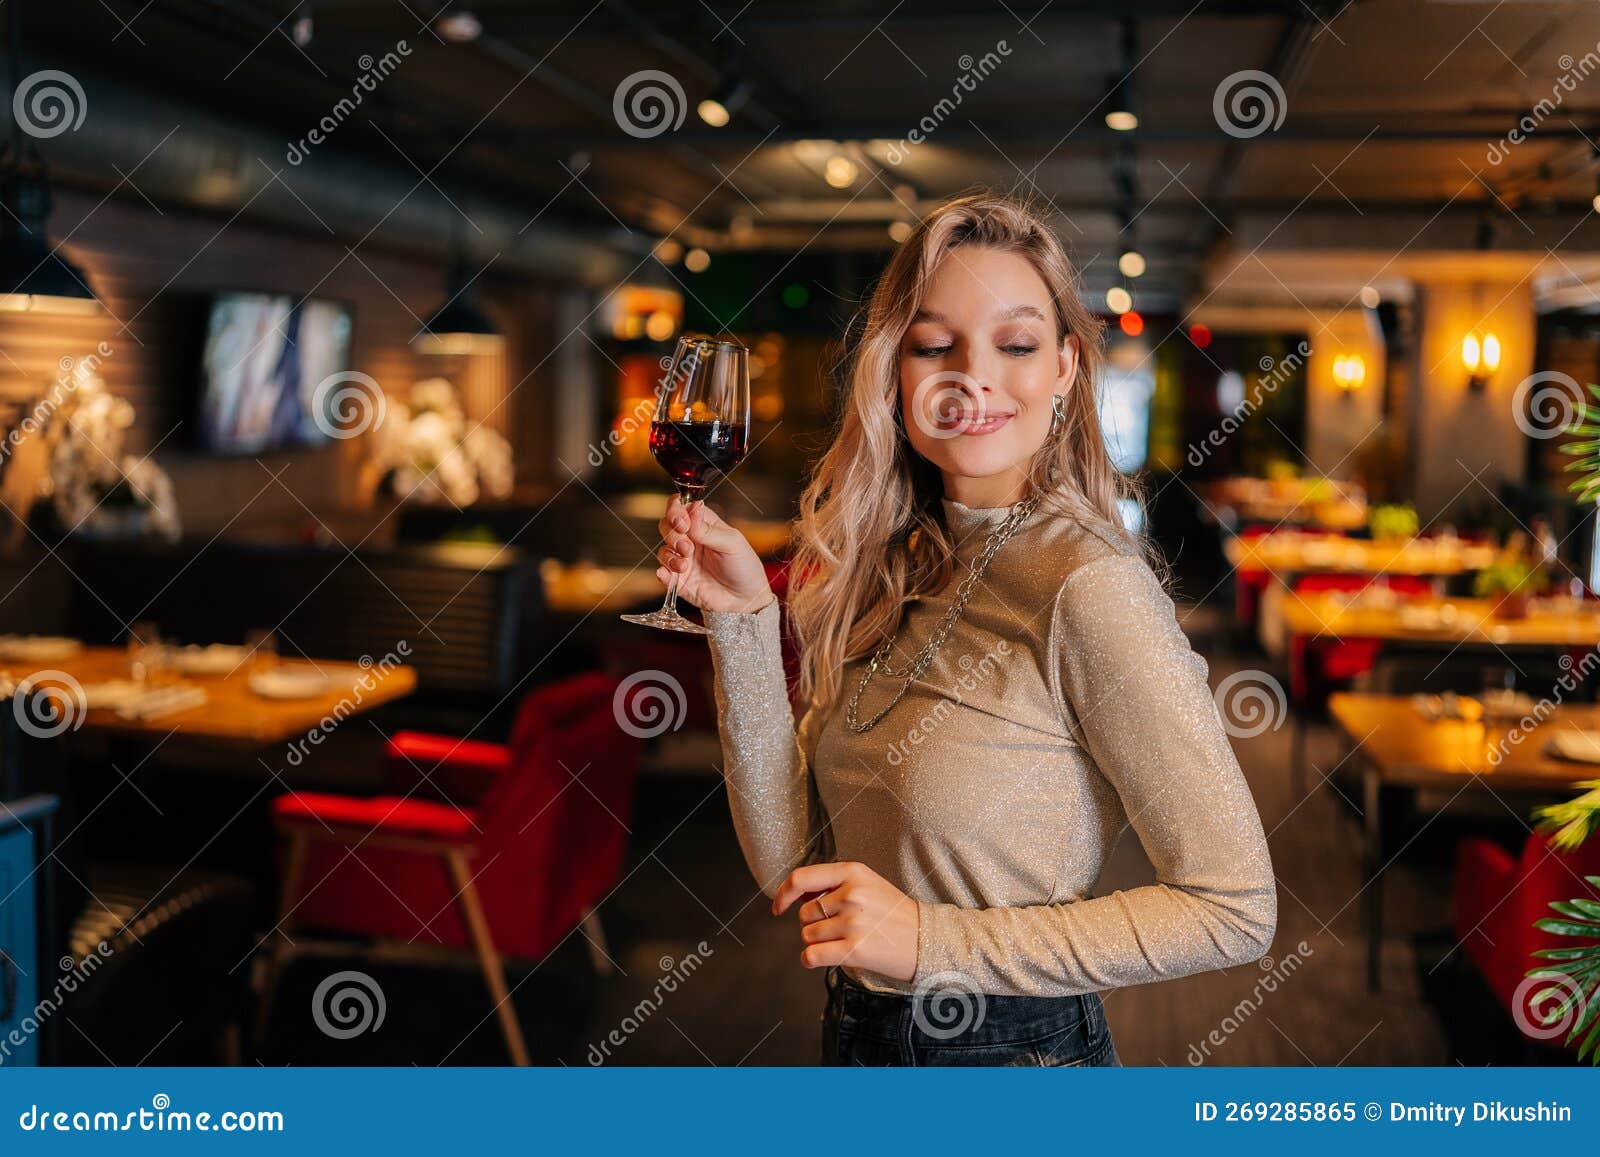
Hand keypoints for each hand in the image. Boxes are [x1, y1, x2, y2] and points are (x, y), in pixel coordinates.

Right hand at [656, 494, 773, 613]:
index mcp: (704, 525)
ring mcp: (683, 560)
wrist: (746, 600)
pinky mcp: (679, 580)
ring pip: (663, 550)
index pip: (681, 507)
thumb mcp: (732, 544)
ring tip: (685, 565)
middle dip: (672, 535)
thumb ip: (709, 530)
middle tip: (688, 548)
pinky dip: (662, 573)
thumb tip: (694, 507)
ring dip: (670, 556)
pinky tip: (667, 576)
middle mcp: (691, 540)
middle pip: (666, 526)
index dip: (675, 510)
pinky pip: (663, 574)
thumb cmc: (744, 567)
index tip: (682, 523)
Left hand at [772, 861, 918, 981]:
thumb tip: (795, 894)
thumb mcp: (868, 884)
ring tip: (843, 942)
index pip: (802, 877)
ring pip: (807, 936)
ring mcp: (853, 922)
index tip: (778, 907)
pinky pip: (811, 955)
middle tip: (839, 929)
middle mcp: (851, 894)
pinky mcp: (854, 949)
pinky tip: (824, 958)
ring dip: (817, 943)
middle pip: (804, 914)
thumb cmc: (895, 914)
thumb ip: (834, 885)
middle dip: (813, 925)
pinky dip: (810, 960)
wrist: (928, 939)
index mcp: (853, 872)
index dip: (783, 893)